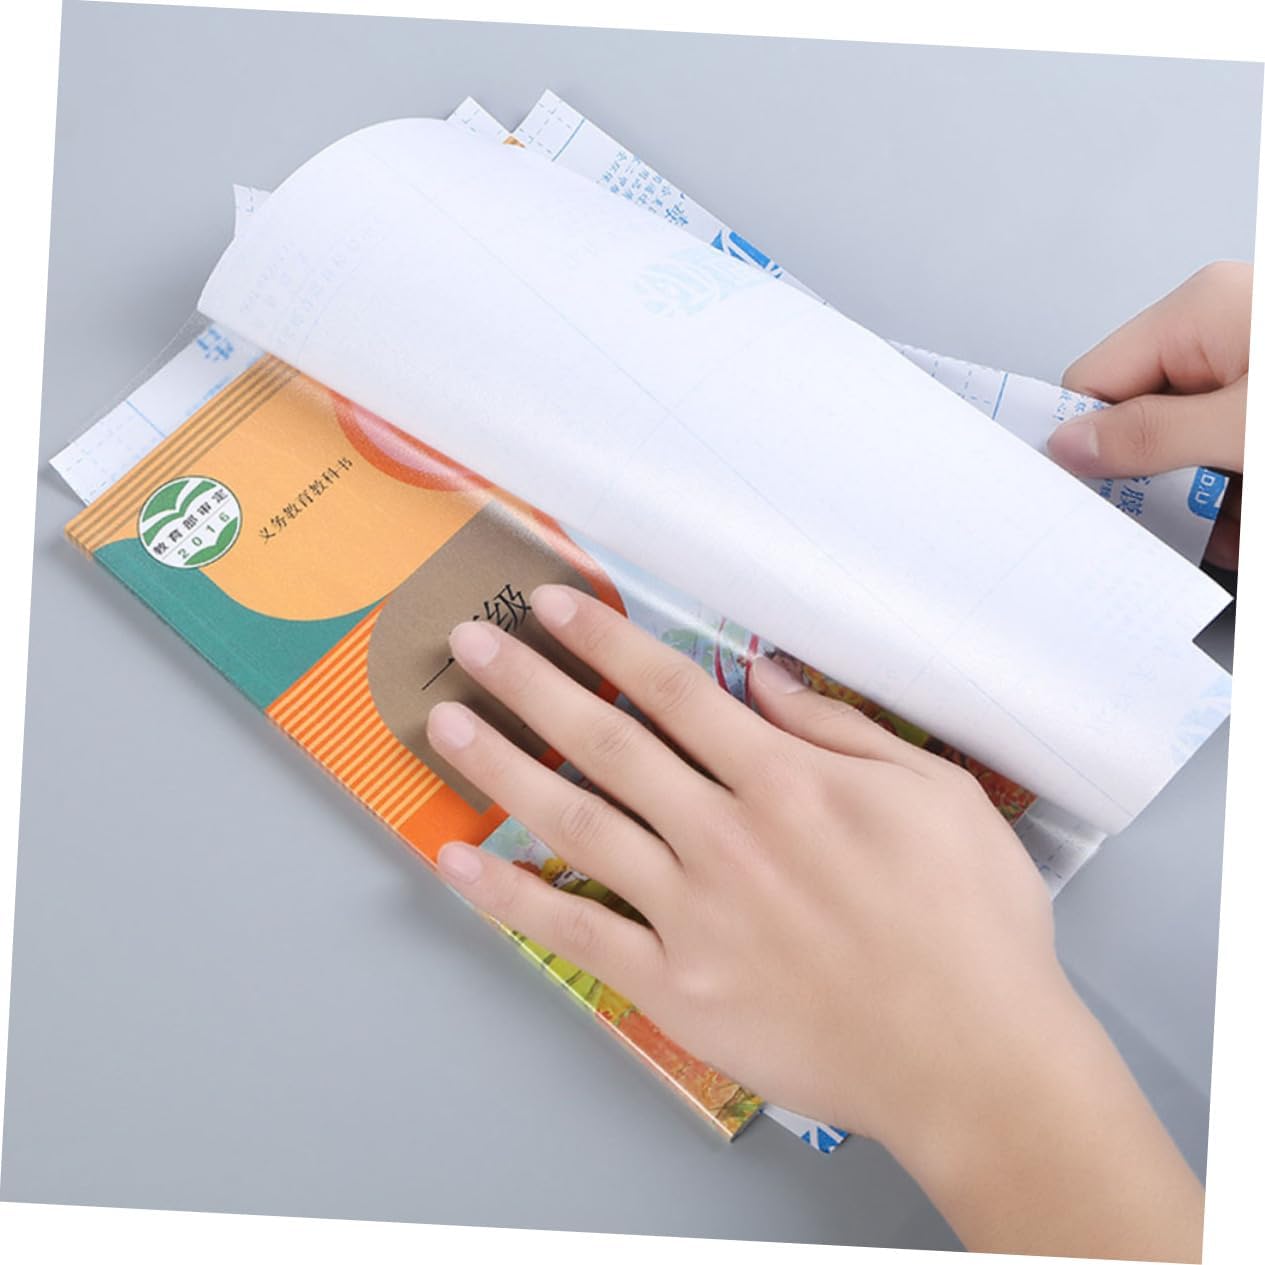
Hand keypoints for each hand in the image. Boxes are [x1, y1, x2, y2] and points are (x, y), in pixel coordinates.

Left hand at [425, 585, 1202, 1258]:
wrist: (974, 1061)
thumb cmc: (969, 924)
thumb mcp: (936, 795)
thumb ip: (840, 729)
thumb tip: (765, 675)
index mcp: (787, 783)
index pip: (675, 690)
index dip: (606, 641)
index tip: (553, 607)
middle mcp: (725, 836)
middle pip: (608, 741)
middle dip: (532, 684)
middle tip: (471, 645)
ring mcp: (692, 913)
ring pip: (577, 822)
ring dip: (504, 768)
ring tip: (447, 725)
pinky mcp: (677, 984)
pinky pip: (578, 930)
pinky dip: (512, 897)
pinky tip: (460, 862)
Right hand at [1047, 260, 1250, 569]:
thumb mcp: (1242, 426)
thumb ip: (1152, 434)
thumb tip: (1073, 445)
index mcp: (1202, 313)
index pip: (1093, 381)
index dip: (1078, 440)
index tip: (1073, 494)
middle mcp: (1221, 338)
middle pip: (1135, 423)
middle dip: (1149, 484)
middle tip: (1162, 526)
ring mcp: (1243, 381)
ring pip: (1180, 456)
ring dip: (1195, 507)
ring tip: (1228, 532)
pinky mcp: (1251, 420)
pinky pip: (1218, 465)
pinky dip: (1228, 510)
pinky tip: (1242, 531)